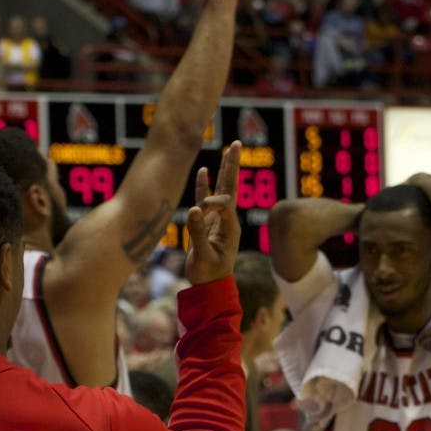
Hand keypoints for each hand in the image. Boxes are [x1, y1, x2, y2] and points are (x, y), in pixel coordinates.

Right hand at [185, 141, 241, 285]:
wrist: (208, 286)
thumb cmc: (208, 275)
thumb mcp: (203, 256)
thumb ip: (197, 233)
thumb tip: (194, 209)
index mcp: (230, 228)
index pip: (225, 203)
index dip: (213, 202)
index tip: (200, 212)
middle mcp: (227, 220)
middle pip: (231, 187)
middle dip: (232, 166)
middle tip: (236, 144)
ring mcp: (217, 220)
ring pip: (221, 190)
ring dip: (223, 170)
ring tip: (228, 150)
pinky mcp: (206, 222)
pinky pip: (205, 199)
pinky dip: (204, 185)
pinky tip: (204, 170)